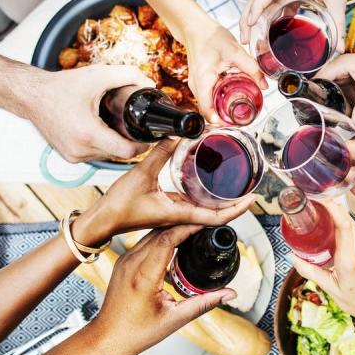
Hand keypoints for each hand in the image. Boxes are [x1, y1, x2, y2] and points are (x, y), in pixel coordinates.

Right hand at [28, 65, 153, 162]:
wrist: (32, 96)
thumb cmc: (60, 87)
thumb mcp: (98, 75)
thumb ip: (127, 75)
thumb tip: (149, 83)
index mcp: (88, 133)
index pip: (127, 152)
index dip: (143, 144)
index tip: (149, 135)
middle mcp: (80, 149)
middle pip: (119, 153)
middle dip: (129, 140)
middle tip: (134, 124)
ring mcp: (73, 155)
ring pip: (107, 155)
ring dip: (114, 143)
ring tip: (115, 125)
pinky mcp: (68, 157)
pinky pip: (94, 154)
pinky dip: (100, 145)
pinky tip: (100, 130)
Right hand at [80, 137, 251, 237]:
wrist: (102, 220)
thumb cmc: (119, 205)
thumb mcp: (141, 173)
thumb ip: (160, 152)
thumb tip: (178, 134)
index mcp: (179, 213)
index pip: (217, 217)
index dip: (238, 209)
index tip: (253, 198)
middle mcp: (180, 216)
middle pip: (216, 214)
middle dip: (235, 203)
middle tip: (250, 187)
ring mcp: (174, 214)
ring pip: (205, 210)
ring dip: (221, 200)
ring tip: (235, 184)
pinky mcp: (166, 209)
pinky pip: (192, 205)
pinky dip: (204, 197)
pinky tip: (206, 184)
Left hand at [97, 225, 236, 352]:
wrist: (107, 338)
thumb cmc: (136, 332)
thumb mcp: (175, 319)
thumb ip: (204, 303)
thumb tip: (229, 293)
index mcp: (143, 276)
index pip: (167, 239)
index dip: (188, 228)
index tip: (204, 223)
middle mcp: (131, 263)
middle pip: (160, 232)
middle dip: (183, 224)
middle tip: (203, 223)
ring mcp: (125, 261)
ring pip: (151, 234)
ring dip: (172, 229)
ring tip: (193, 229)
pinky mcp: (123, 262)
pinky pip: (144, 242)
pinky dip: (162, 238)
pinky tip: (176, 242)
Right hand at [185, 19, 266, 122]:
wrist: (196, 28)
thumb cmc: (211, 37)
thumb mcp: (235, 52)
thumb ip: (251, 68)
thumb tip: (264, 85)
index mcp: (203, 80)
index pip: (206, 109)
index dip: (218, 121)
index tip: (232, 125)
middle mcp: (196, 85)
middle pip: (207, 110)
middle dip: (222, 117)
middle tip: (240, 120)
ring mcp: (195, 84)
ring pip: (207, 104)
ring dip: (220, 109)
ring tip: (237, 112)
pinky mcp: (198, 81)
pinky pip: (207, 96)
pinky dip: (217, 100)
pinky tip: (230, 98)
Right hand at [238, 0, 354, 50]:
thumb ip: (338, 25)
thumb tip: (340, 49)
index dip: (257, 8)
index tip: (250, 24)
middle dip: (247, 18)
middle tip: (243, 39)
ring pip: (262, 1)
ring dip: (252, 17)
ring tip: (248, 37)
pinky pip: (273, 2)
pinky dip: (266, 15)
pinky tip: (268, 31)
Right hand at [291, 201, 354, 325]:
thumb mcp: (329, 287)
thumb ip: (309, 270)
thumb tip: (292, 257)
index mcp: (350, 258)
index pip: (343, 223)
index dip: (331, 207)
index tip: (318, 199)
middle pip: (345, 218)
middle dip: (329, 208)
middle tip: (313, 206)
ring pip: (350, 222)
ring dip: (336, 217)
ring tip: (319, 218)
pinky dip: (343, 226)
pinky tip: (332, 232)